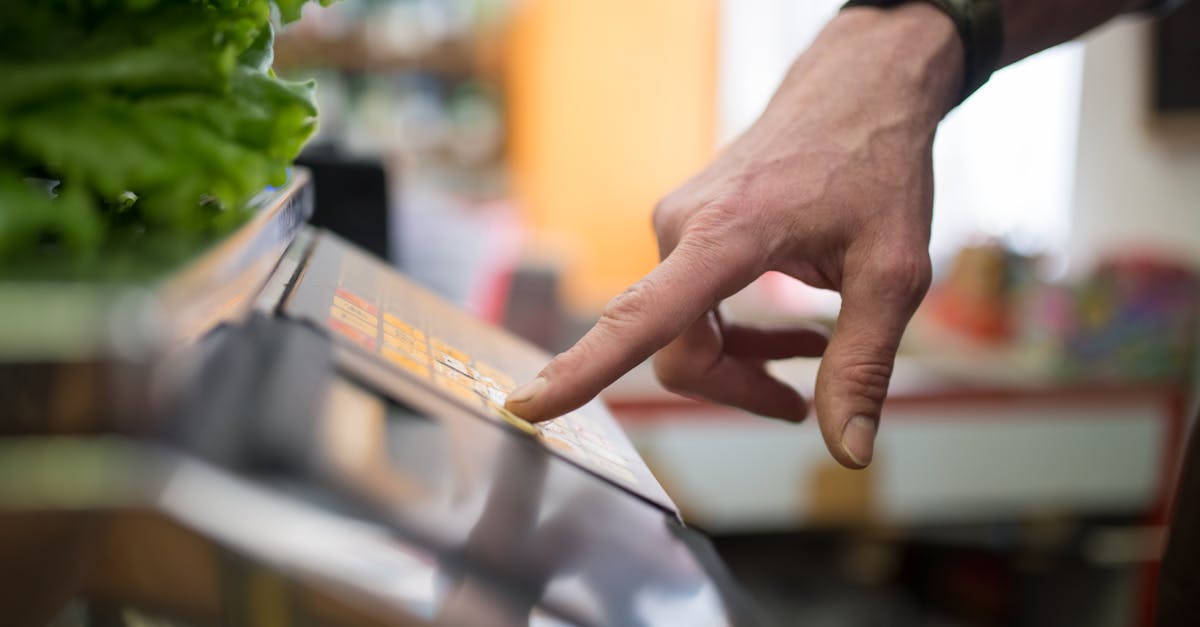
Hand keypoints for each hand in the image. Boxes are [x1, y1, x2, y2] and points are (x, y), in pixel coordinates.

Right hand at [506, 4, 963, 468]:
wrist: (860, 84)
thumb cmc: (878, 165)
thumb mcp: (893, 273)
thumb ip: (862, 365)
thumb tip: (848, 451)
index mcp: (724, 235)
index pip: (639, 320)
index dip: (580, 372)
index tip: (527, 407)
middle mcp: (681, 228)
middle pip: (678, 351)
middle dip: (738, 388)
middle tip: (802, 405)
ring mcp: (677, 225)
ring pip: (684, 331)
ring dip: (742, 359)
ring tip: (815, 355)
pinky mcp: (686, 226)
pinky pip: (690, 302)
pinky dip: (736, 330)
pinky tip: (797, 331)